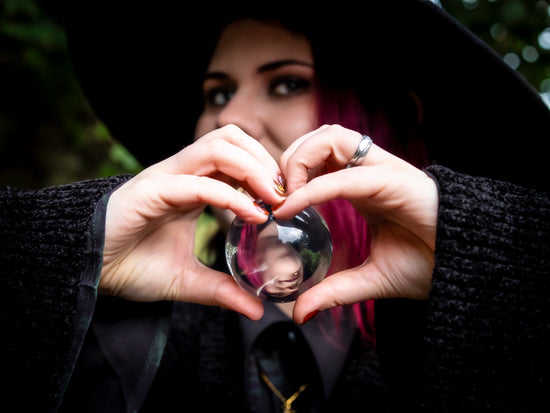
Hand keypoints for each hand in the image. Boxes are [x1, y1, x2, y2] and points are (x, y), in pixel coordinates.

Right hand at [100, 125, 284, 319]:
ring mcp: (166, 177)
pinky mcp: (151, 191)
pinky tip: (253, 214)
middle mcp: (181, 173)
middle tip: (285, 193)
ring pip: (216, 146)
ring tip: (274, 198)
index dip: (266, 169)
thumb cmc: (132, 267)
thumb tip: (258, 309)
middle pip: (230, 138)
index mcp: (192, 184)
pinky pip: (197, 183)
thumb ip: (222, 290)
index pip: (236, 155)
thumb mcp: (188, 279)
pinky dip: (230, 195)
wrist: (88, 272)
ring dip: (252, 167)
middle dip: (264, 159)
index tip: (288, 199)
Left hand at [273, 125, 438, 322]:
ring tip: (285, 196)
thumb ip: (334, 291)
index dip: (289, 174)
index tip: (268, 204)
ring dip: (300, 161)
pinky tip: (291, 206)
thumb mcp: (370, 279)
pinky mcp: (394, 180)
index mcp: (362, 187)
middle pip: (320, 137)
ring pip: (332, 138)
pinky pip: (346, 174)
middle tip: (274, 195)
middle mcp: (369, 171)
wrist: (467, 268)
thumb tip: (300, 313)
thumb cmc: (428, 266)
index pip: (319, 158)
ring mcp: (382, 171)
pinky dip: (313, 186)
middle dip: (289, 158)